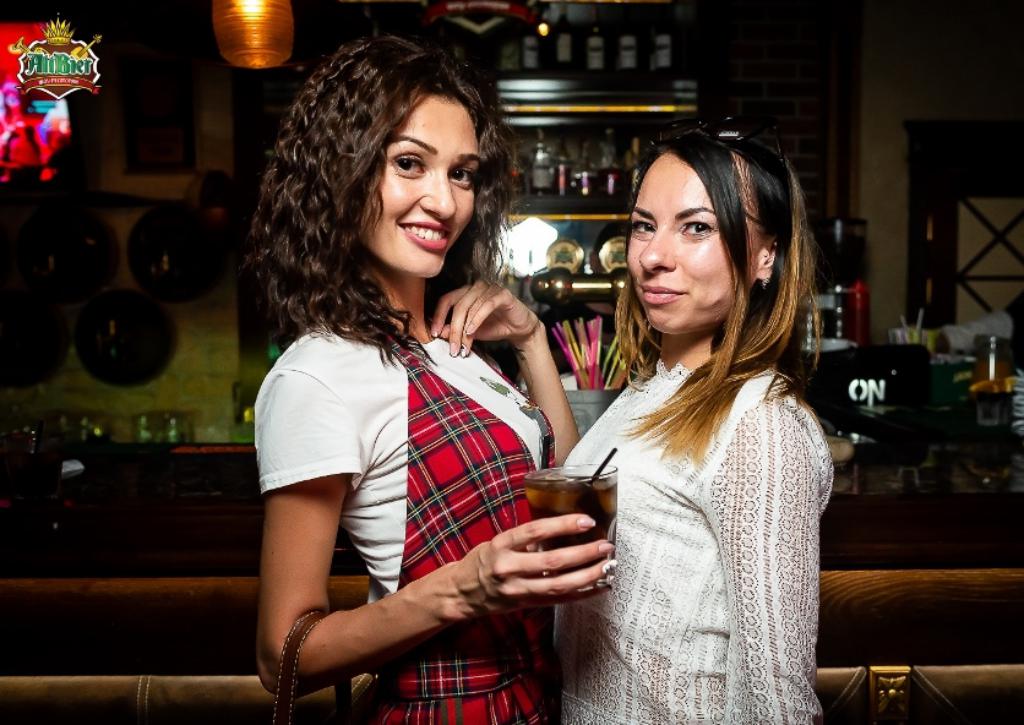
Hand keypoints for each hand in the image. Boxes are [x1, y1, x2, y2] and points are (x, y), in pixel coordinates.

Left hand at [430, 281, 541, 356]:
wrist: (519, 329)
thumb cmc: (495, 326)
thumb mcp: (470, 332)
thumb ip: (456, 330)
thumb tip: (439, 333)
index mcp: (465, 293)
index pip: (446, 300)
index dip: (439, 316)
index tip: (434, 333)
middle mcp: (476, 287)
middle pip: (457, 306)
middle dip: (453, 329)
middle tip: (453, 347)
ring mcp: (489, 288)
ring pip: (470, 307)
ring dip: (465, 329)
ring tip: (464, 345)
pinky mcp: (503, 294)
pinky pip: (486, 305)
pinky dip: (477, 319)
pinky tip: (472, 331)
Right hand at [440, 514, 614, 620]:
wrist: (461, 593)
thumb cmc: (483, 562)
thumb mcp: (497, 543)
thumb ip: (525, 539)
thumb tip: (562, 528)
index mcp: (501, 546)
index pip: (535, 531)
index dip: (562, 525)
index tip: (585, 521)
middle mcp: (509, 568)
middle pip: (552, 561)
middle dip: (583, 553)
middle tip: (605, 546)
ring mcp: (518, 590)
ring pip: (559, 585)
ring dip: (588, 575)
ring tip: (607, 566)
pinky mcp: (526, 605)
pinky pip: (559, 600)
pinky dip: (582, 594)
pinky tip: (598, 587)